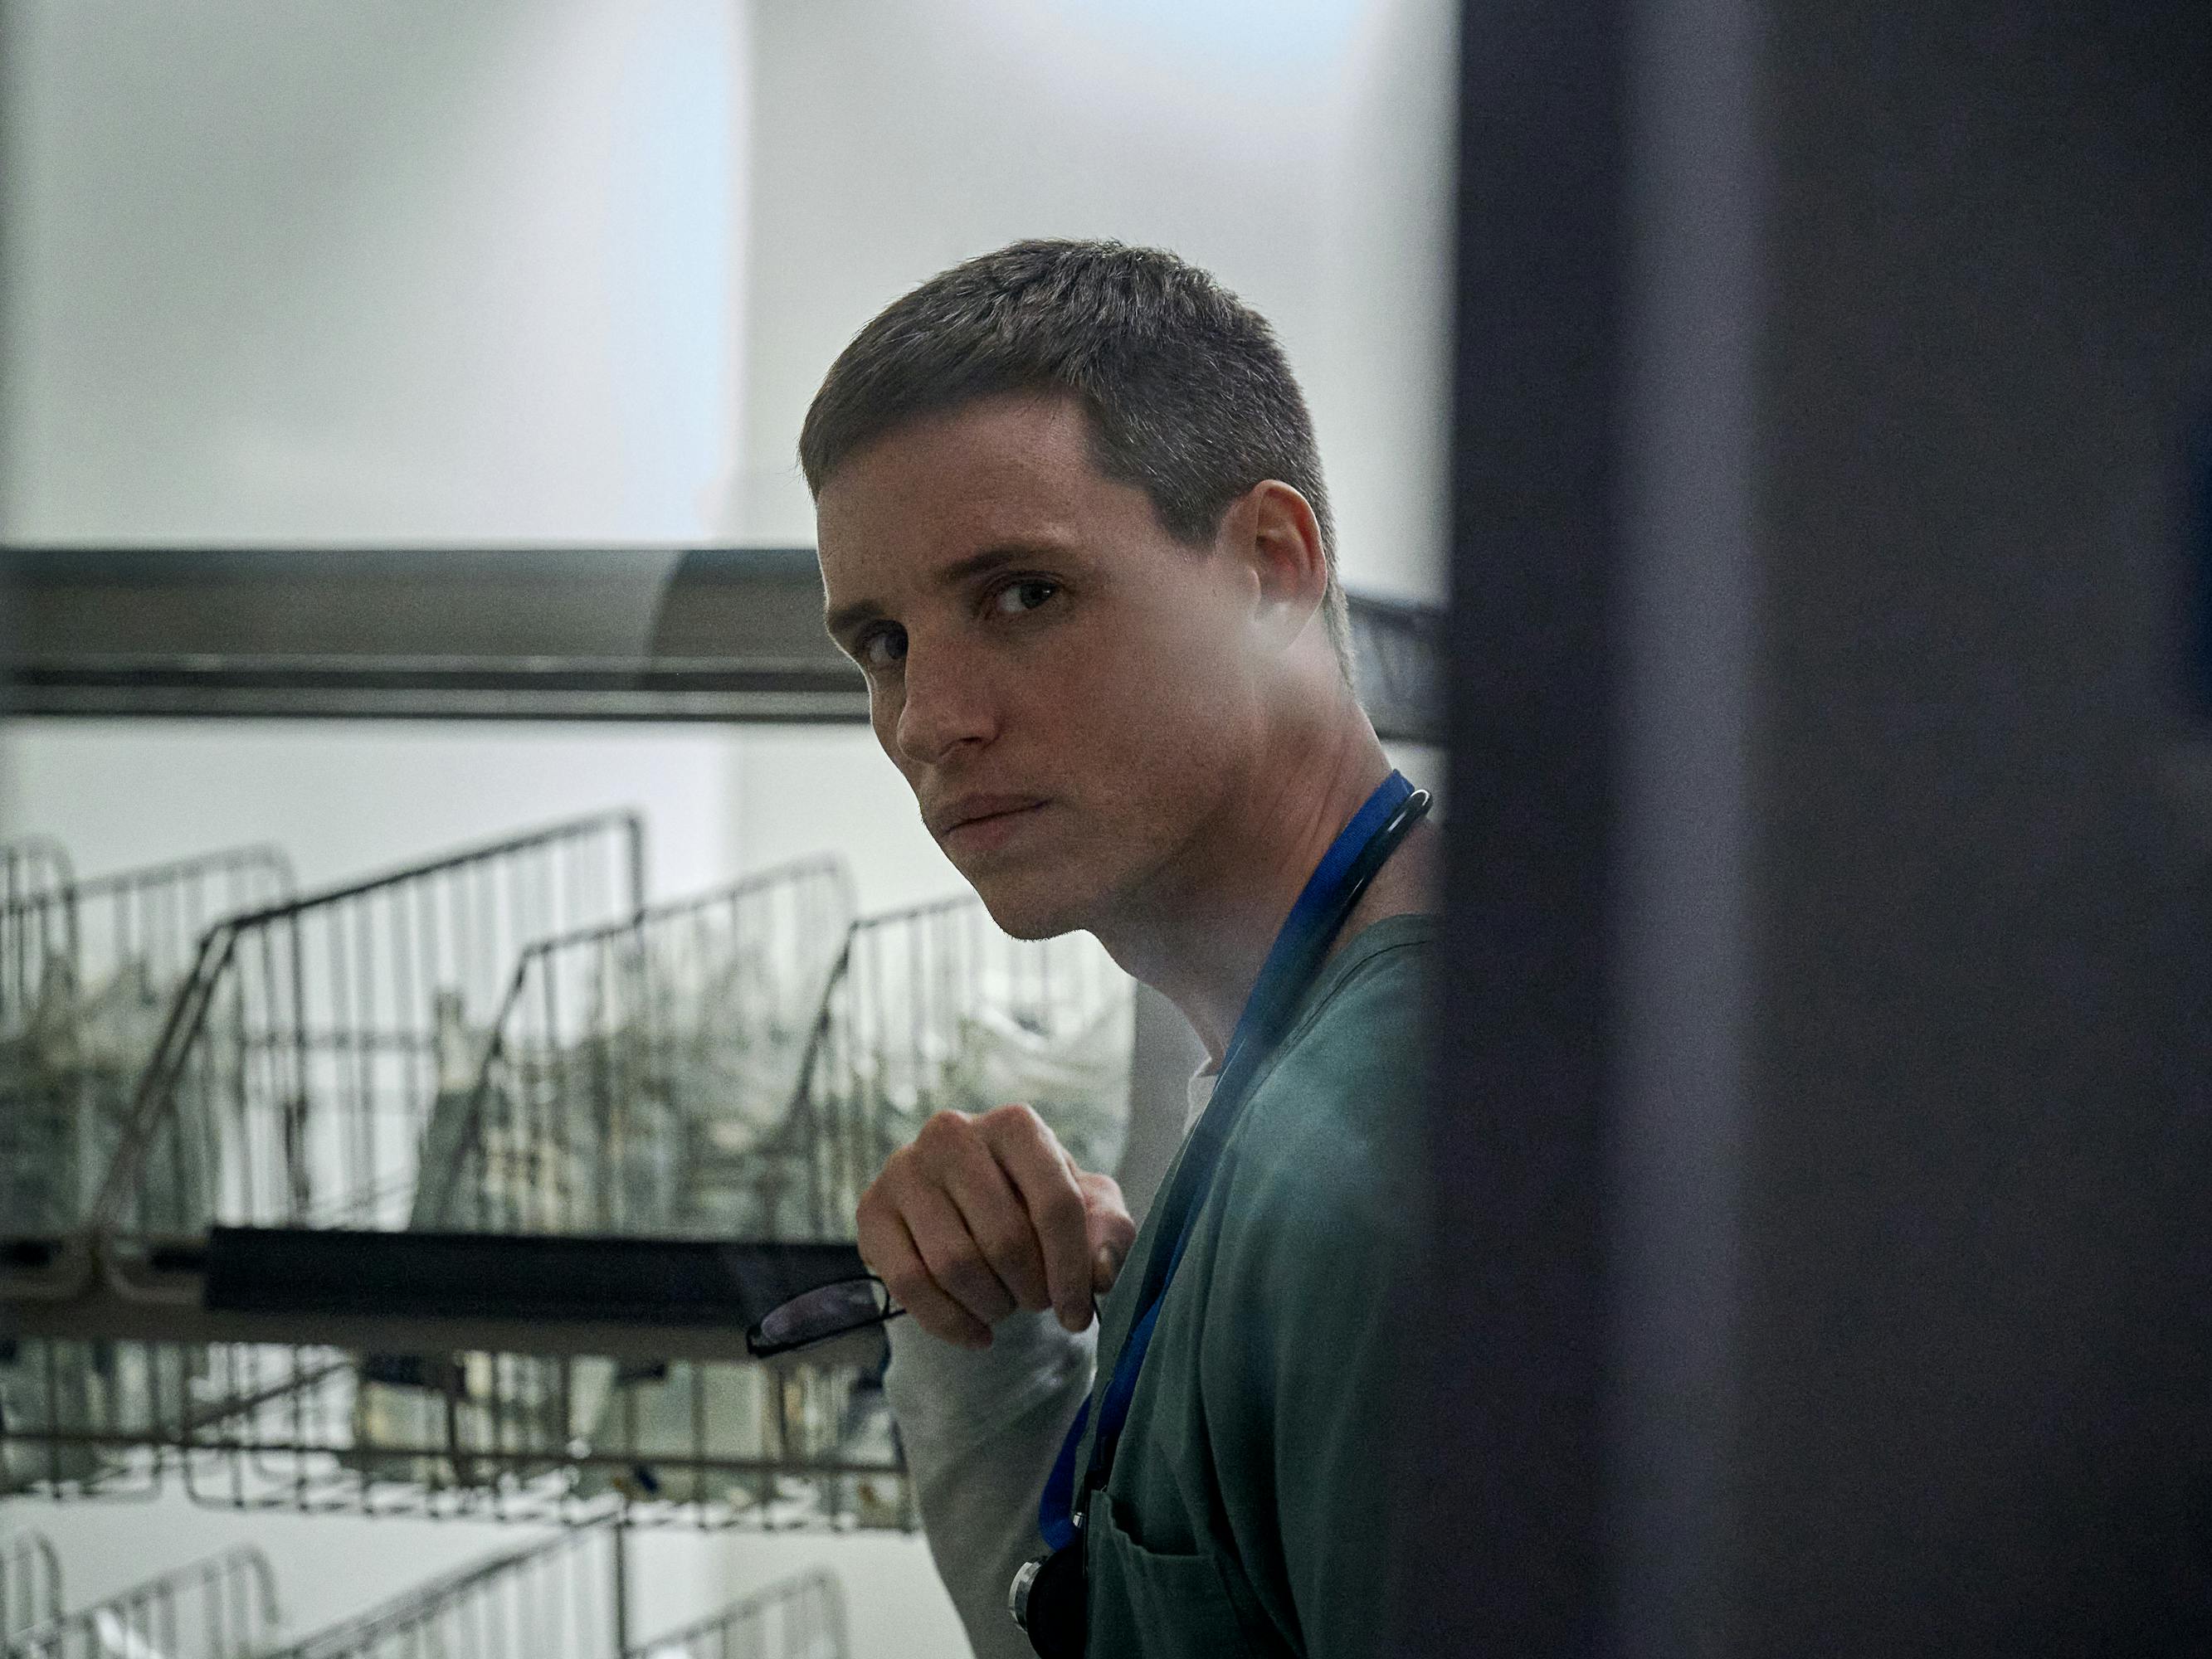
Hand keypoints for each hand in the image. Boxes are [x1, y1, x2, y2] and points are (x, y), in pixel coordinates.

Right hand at [856, 1104, 1136, 1349]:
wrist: (971, 1206)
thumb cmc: (1039, 1205)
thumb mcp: (1090, 1211)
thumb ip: (1110, 1236)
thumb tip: (1100, 1272)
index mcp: (1016, 1124)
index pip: (1055, 1204)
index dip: (1071, 1271)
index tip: (1079, 1315)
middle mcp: (954, 1133)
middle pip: (1004, 1239)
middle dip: (1030, 1290)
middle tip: (1036, 1302)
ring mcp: (905, 1168)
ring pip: (955, 1264)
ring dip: (991, 1305)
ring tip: (1005, 1306)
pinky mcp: (871, 1209)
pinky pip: (908, 1284)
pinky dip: (948, 1323)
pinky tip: (976, 1333)